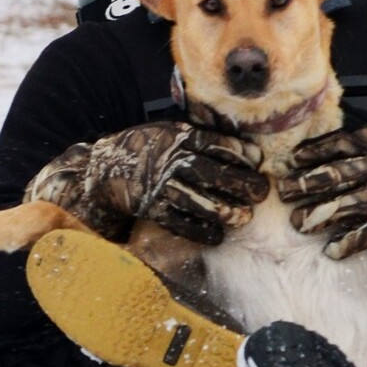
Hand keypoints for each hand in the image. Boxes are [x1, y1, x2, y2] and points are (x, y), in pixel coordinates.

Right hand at [27, 123, 267, 244]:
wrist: (106, 169)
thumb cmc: (147, 147)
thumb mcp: (172, 132)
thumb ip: (203, 138)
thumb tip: (249, 151)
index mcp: (178, 137)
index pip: (216, 144)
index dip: (240, 153)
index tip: (258, 160)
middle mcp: (172, 160)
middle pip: (214, 173)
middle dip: (242, 184)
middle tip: (261, 192)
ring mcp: (162, 186)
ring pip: (201, 201)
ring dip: (227, 211)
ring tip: (244, 216)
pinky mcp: (153, 209)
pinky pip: (182, 223)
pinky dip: (202, 231)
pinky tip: (217, 234)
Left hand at [278, 124, 366, 260]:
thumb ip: (360, 140)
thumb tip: (322, 149)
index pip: (331, 147)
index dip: (308, 156)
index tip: (290, 163)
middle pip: (330, 176)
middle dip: (303, 186)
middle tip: (284, 193)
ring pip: (342, 206)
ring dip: (316, 215)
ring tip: (297, 223)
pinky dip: (347, 243)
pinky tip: (330, 250)